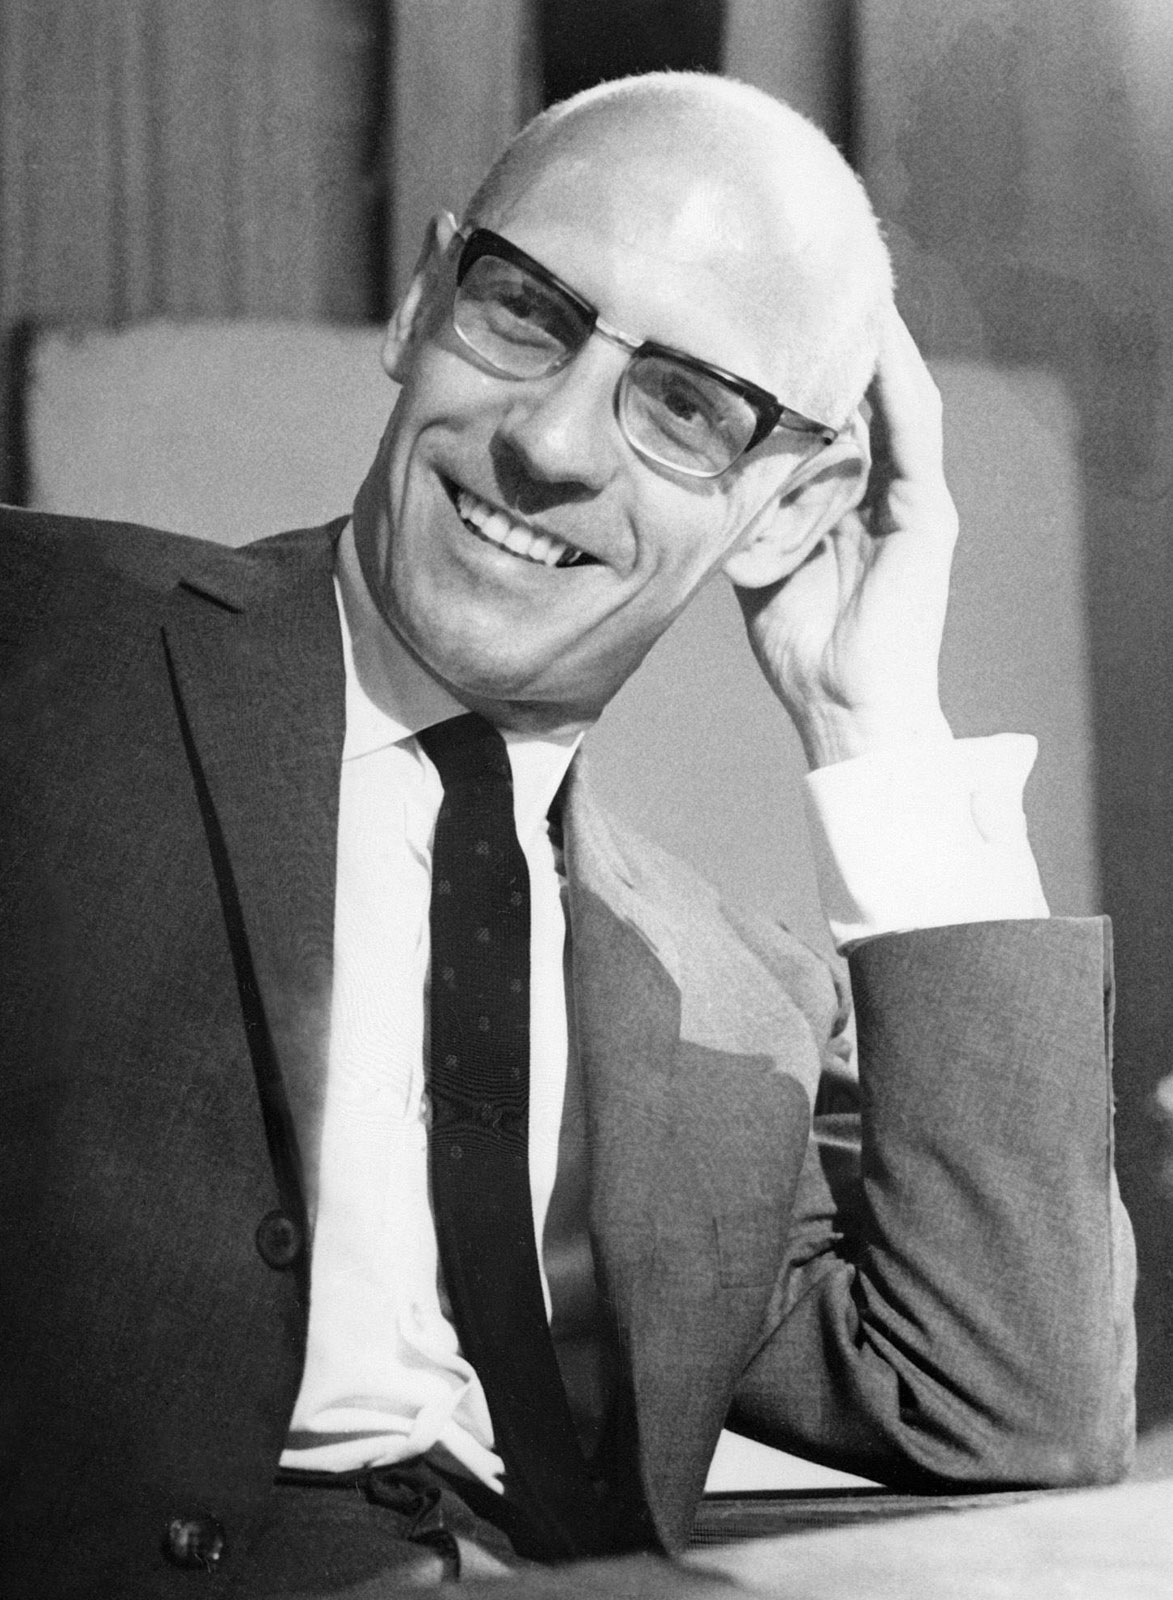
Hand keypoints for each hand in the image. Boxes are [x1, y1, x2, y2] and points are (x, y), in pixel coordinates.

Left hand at [735, 311, 958, 767]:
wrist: (843, 710)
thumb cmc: (800, 649)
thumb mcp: (756, 564)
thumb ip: (741, 515)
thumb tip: (690, 474)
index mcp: (845, 501)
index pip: (831, 416)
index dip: (809, 365)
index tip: (773, 312)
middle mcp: (882, 491)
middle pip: (866, 397)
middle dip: (844, 338)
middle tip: (810, 274)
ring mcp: (912, 500)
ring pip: (896, 401)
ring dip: (877, 342)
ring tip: (853, 282)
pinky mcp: (929, 516)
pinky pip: (915, 435)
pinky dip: (898, 386)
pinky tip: (880, 340)